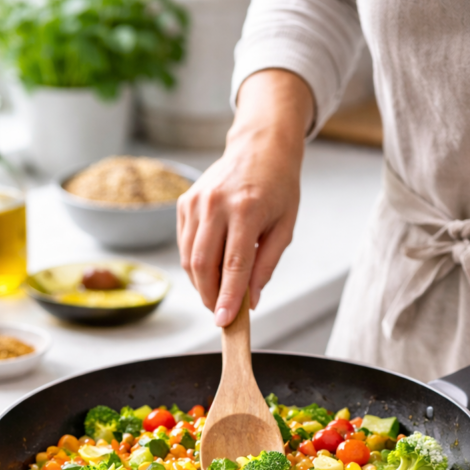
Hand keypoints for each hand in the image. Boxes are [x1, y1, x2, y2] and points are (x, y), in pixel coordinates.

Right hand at [177, 69, 313, 325]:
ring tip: (216, 292)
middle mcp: (216, 204)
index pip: (234, 264)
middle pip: (203, 264)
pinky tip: (210, 266)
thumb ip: (266, 266)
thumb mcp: (284, 227)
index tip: (223, 322)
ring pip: (189, 257)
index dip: (227, 297)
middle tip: (219, 311)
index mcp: (247, 209)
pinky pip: (184, 244)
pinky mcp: (184, 202)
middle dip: (209, 295)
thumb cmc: (278, 187)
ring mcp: (196, 201)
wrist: (259, 147)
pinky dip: (194, 263)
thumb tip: (250, 301)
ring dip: (200, 283)